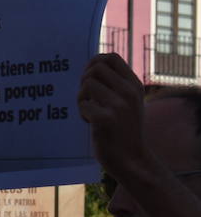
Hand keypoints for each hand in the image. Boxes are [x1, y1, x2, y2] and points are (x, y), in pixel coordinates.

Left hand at [78, 53, 147, 182]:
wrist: (131, 159)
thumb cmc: (123, 129)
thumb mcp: (128, 102)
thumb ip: (115, 84)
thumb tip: (91, 65)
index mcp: (134, 85)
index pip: (110, 57)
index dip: (93, 62)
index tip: (89, 78)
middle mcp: (129, 92)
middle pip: (95, 68)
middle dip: (84, 80)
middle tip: (87, 97)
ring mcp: (119, 105)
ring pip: (87, 84)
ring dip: (81, 97)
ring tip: (89, 111)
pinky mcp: (106, 119)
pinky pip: (83, 104)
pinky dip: (82, 113)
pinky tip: (90, 123)